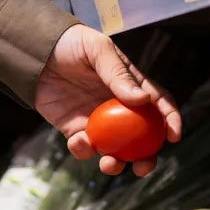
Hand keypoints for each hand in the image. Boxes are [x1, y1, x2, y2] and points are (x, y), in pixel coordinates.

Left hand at [35, 24, 180, 176]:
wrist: (36, 51)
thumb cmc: (72, 43)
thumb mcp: (98, 49)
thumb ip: (118, 74)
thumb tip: (144, 100)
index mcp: (131, 85)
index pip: (159, 104)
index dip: (171, 120)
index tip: (174, 135)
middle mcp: (119, 107)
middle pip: (142, 137)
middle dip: (147, 156)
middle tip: (143, 166)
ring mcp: (97, 120)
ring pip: (115, 150)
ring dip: (116, 163)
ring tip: (110, 164)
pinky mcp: (74, 129)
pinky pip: (84, 147)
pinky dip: (84, 151)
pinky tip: (78, 141)